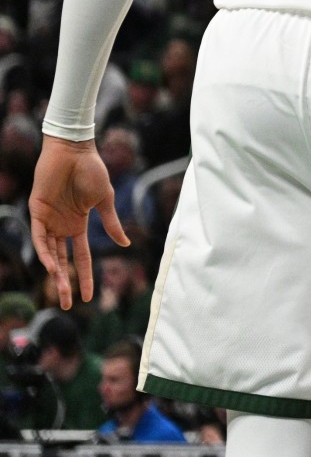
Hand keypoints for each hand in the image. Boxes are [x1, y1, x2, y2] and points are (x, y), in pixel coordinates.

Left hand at [29, 136, 129, 308]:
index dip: (86, 276)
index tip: (89, 296)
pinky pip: (39, 237)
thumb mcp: (105, 199)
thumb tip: (126, 245)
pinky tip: (51, 265)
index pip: (82, 256)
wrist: (74, 151)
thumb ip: (112, 223)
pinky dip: (44, 252)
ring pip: (50, 254)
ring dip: (55, 272)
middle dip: (66, 283)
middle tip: (69, 304)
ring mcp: (50, 221)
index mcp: (79, 224)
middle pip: (63, 261)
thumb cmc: (92, 171)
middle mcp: (63, 226)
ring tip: (60, 289)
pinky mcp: (38, 212)